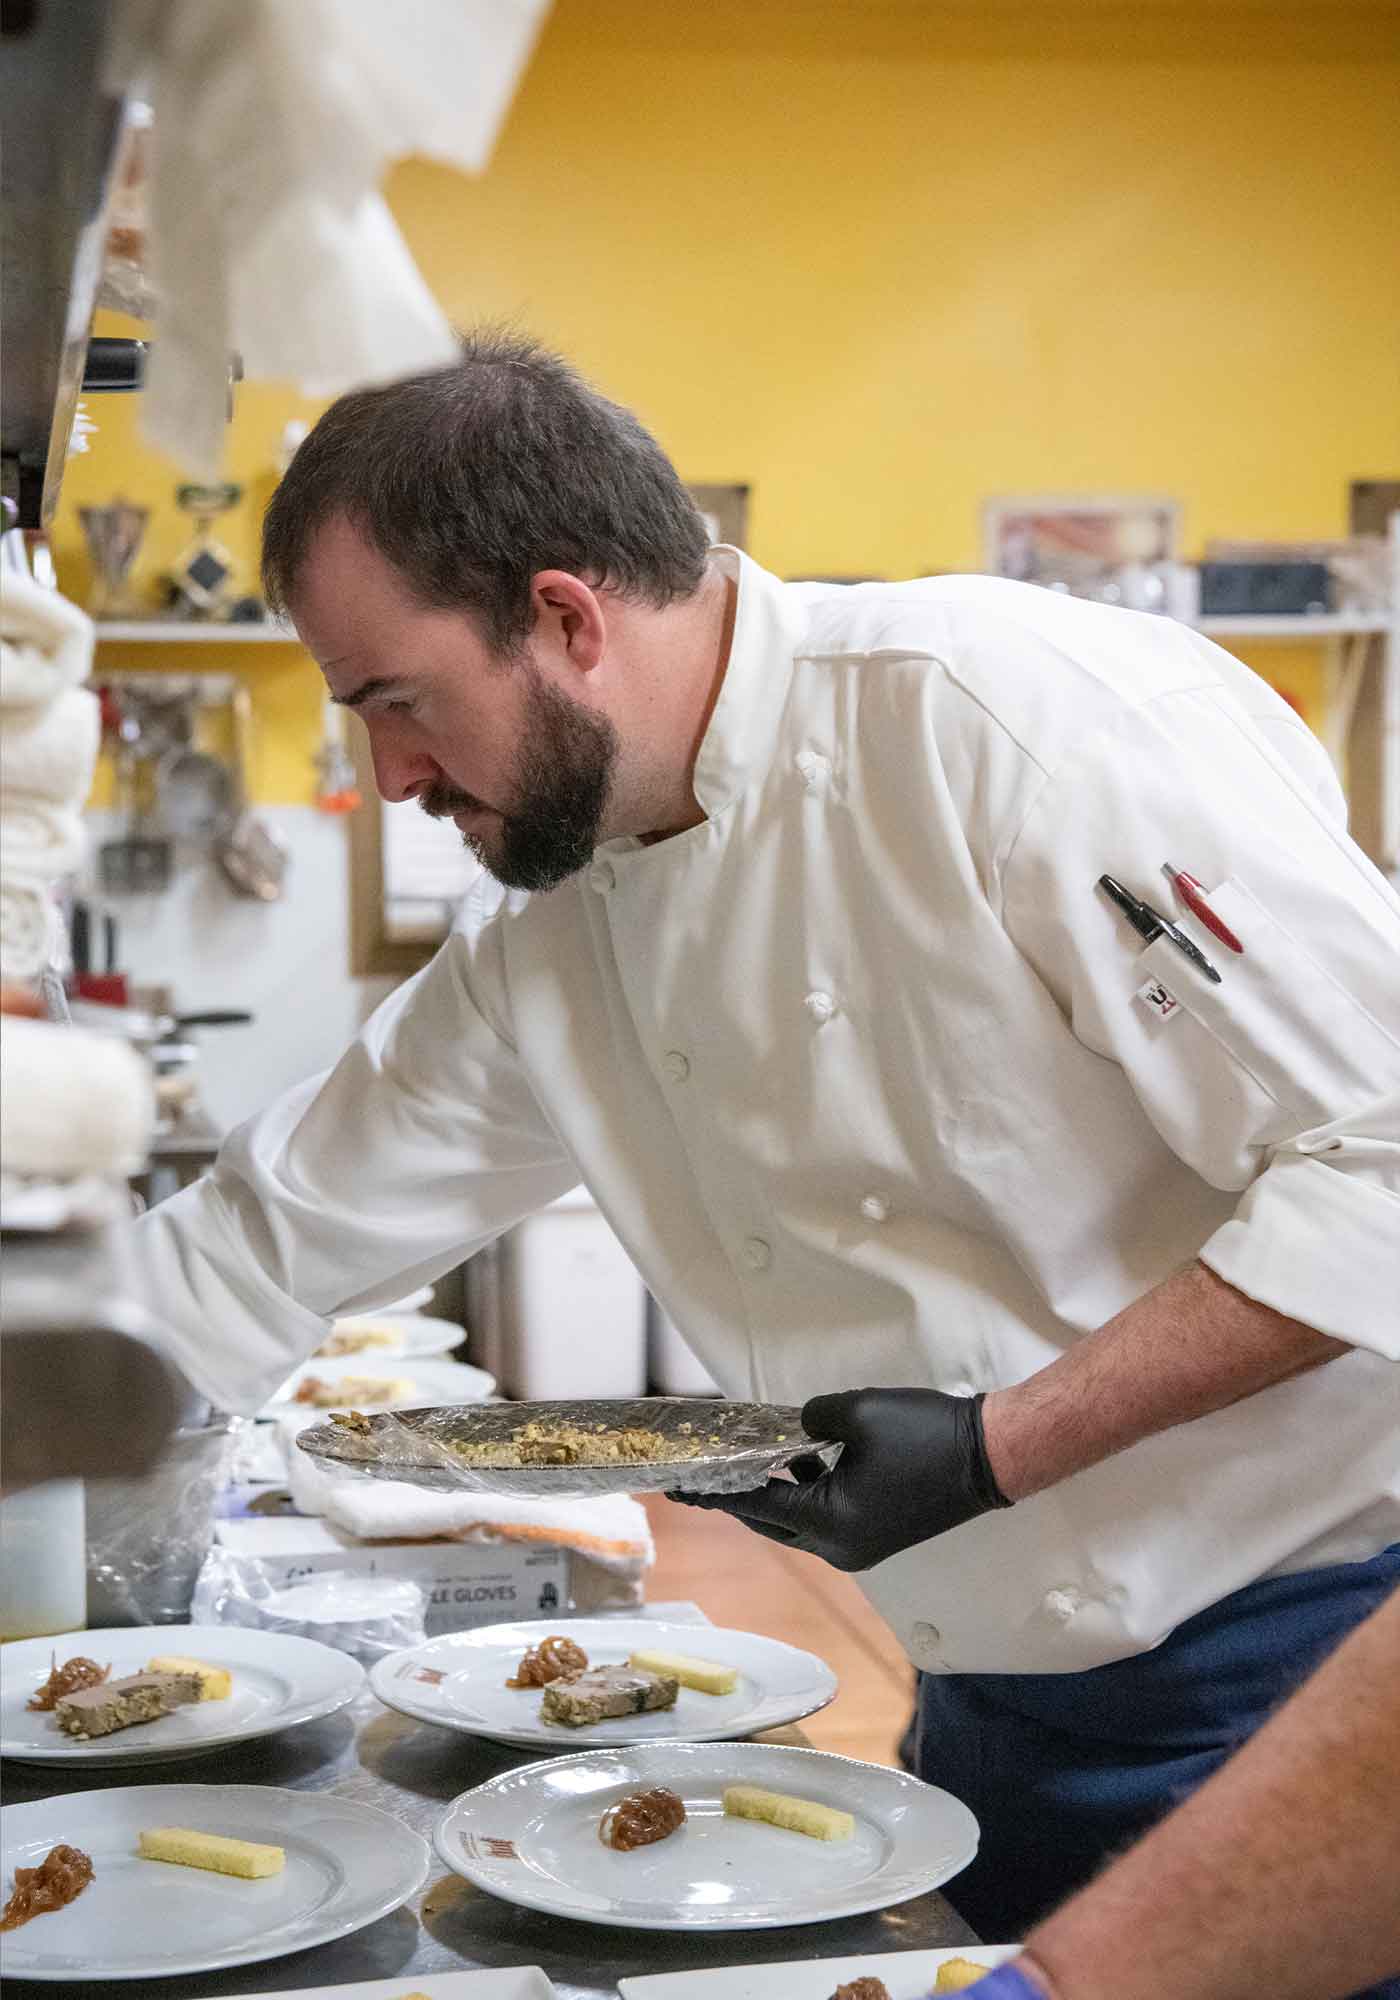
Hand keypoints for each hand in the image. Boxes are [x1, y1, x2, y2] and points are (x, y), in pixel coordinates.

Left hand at [668, 1387, 1010, 1570]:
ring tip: (753, 1454)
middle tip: (705, 1472)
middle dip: (740, 1495)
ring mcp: (862, 1545)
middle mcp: (840, 1547)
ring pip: (800, 1520)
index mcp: (829, 1523)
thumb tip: (797, 1427)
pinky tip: (804, 1455)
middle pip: (773, 1521)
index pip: (755, 1504)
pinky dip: (810, 1489)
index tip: (680, 1485)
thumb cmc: (924, 1435)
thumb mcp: (856, 1413)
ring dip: (778, 1489)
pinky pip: (828, 1516)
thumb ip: (811, 1419)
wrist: (991, 1458)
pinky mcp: (879, 1534)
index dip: (714, 1491)